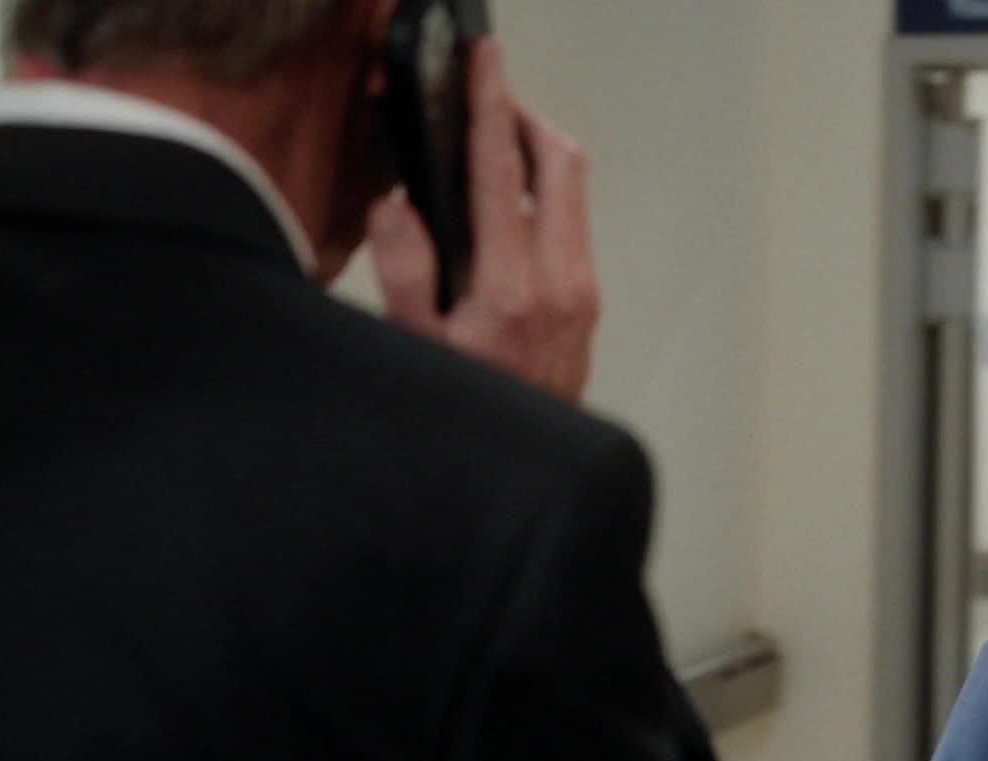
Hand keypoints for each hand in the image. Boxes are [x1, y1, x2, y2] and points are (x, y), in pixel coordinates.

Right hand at [369, 39, 599, 404]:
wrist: (527, 473)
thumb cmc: (467, 414)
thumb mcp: (411, 346)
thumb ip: (402, 268)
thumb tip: (398, 204)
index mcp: (511, 287)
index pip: (501, 171)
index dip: (491, 104)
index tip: (486, 61)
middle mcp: (562, 283)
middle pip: (561, 163)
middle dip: (524, 118)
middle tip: (485, 99)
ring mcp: (584, 293)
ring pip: (572, 192)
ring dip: (535, 156)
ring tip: (487, 147)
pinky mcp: (589, 304)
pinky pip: (571, 226)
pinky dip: (543, 196)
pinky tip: (501, 208)